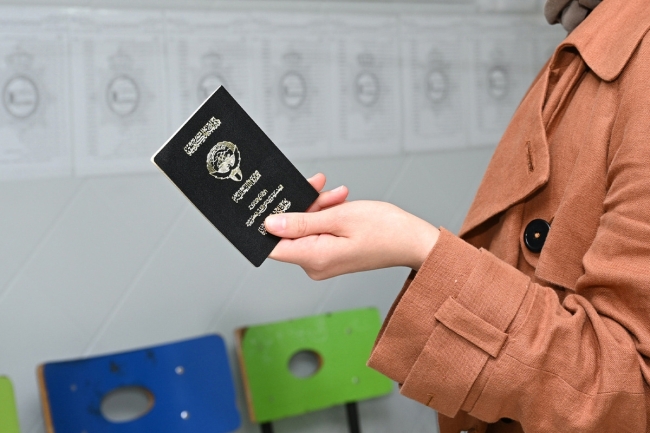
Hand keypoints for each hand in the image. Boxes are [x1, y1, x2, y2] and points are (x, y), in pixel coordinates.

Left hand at [265, 177, 438, 279]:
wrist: (413, 241)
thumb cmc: (386, 230)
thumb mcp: (340, 216)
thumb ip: (302, 220)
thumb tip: (270, 224)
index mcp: (314, 258)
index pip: (271, 246)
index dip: (268, 222)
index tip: (273, 201)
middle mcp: (315, 265)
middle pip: (289, 231)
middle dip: (303, 205)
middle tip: (319, 187)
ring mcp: (323, 261)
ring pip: (305, 227)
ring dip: (318, 207)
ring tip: (338, 196)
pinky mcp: (331, 255)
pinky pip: (318, 231)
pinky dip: (326, 215)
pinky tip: (339, 202)